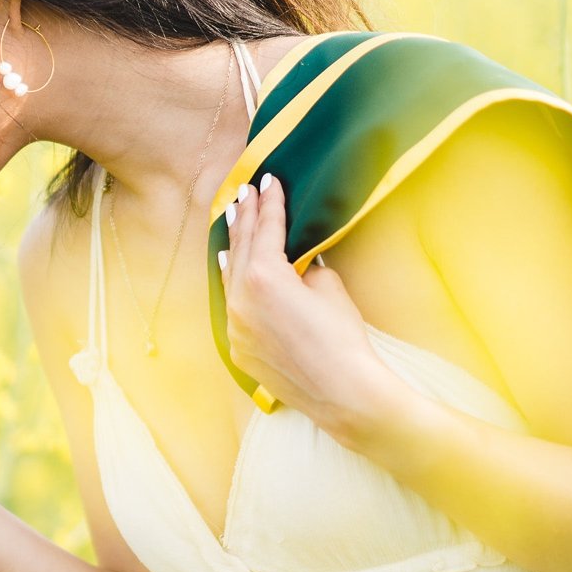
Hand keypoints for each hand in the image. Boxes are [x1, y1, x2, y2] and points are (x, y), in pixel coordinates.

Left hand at [217, 173, 414, 444]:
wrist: (341, 390)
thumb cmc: (341, 336)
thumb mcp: (328, 287)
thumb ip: (304, 266)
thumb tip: (295, 262)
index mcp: (263, 276)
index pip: (267, 229)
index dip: (271, 203)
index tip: (269, 181)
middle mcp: (239, 298)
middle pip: (242, 247)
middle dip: (247, 217)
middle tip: (246, 192)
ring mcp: (234, 325)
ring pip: (230, 275)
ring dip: (233, 246)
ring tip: (234, 219)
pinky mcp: (238, 347)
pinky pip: (231, 305)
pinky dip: (232, 282)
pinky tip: (230, 268)